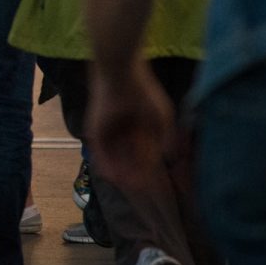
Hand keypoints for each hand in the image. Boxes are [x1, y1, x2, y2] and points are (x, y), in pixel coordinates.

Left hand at [85, 61, 176, 194]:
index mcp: (137, 125)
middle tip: (142, 189)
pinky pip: (100, 153)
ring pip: (114, 158)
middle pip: (128, 158)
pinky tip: (117, 179)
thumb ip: (165, 140)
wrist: (121, 74)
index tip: (154, 182)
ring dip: (122, 174)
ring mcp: (107, 131)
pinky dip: (108, 167)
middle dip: (135, 174)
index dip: (148, 168)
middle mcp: (122, 130)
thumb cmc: (144, 93)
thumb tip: (170, 158)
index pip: (142, 152)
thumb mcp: (161, 119)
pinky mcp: (95, 131)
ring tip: (132, 187)